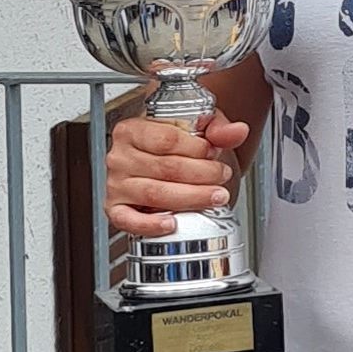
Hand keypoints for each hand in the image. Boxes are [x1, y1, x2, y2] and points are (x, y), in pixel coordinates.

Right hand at [104, 113, 247, 238]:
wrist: (163, 159)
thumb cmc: (176, 141)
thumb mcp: (199, 126)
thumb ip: (219, 127)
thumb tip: (236, 131)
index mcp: (132, 130)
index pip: (167, 139)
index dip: (197, 149)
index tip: (215, 153)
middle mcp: (120, 157)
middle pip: (165, 168)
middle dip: (202, 174)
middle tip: (223, 176)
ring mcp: (116, 184)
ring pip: (154, 194)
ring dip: (190, 197)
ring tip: (215, 196)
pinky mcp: (116, 208)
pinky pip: (128, 220)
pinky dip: (150, 225)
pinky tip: (172, 223)